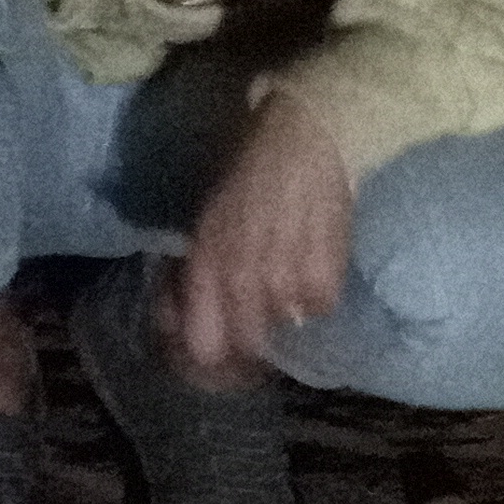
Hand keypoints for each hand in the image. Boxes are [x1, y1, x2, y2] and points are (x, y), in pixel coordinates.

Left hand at [160, 91, 352, 380]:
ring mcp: (284, 283)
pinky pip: (319, 308)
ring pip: (284, 327)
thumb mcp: (206, 223)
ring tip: (287, 277)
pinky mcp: (324, 277)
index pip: (201, 349)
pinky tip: (314, 263)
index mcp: (206, 267)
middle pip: (246, 351)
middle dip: (251, 345)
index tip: (219, 360)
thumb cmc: (248, 174)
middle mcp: (241, 282)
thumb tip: (179, 318)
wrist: (303, 140)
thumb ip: (195, 273)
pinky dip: (318, 293)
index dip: (208, 362)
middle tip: (260, 325)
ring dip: (284, 311)